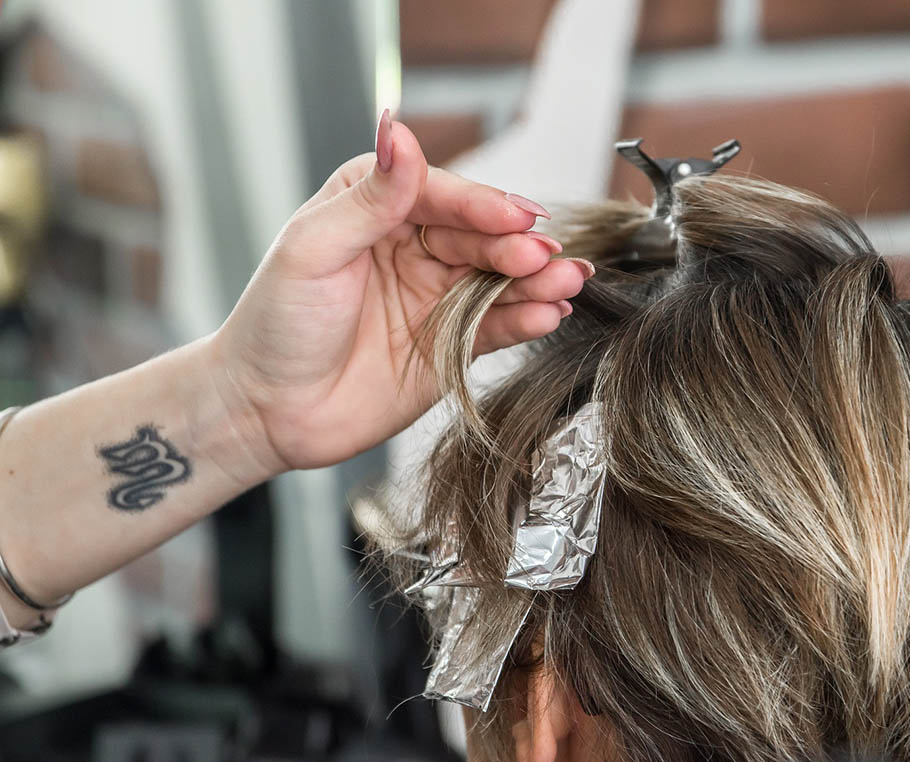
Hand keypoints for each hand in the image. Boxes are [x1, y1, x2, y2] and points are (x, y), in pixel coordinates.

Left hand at [208, 115, 590, 474]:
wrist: (267, 410)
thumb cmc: (276, 323)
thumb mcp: (314, 250)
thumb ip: (369, 198)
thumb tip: (398, 128)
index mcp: (378, 206)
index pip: (442, 196)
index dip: (481, 207)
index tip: (513, 219)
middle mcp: (415, 245)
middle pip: (480, 237)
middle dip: (517, 246)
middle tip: (545, 255)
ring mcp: (438, 295)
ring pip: (499, 279)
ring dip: (536, 280)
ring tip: (568, 281)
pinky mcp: (454, 345)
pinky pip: (498, 326)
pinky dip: (526, 320)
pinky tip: (548, 315)